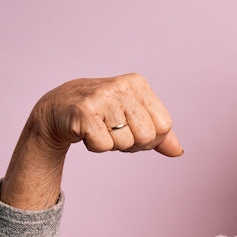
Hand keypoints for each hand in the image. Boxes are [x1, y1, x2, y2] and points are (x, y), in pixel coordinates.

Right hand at [0, 74, 181, 209]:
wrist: (58, 108)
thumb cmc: (102, 114)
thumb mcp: (134, 118)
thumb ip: (158, 134)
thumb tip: (178, 151)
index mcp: (138, 84)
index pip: (164, 125)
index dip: (150, 137)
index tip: (132, 128)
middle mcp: (121, 86)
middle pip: (147, 136)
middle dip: (132, 143)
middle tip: (113, 130)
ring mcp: (102, 98)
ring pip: (125, 143)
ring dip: (112, 144)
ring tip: (99, 128)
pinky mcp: (84, 113)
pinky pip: (104, 146)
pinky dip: (95, 146)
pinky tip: (86, 131)